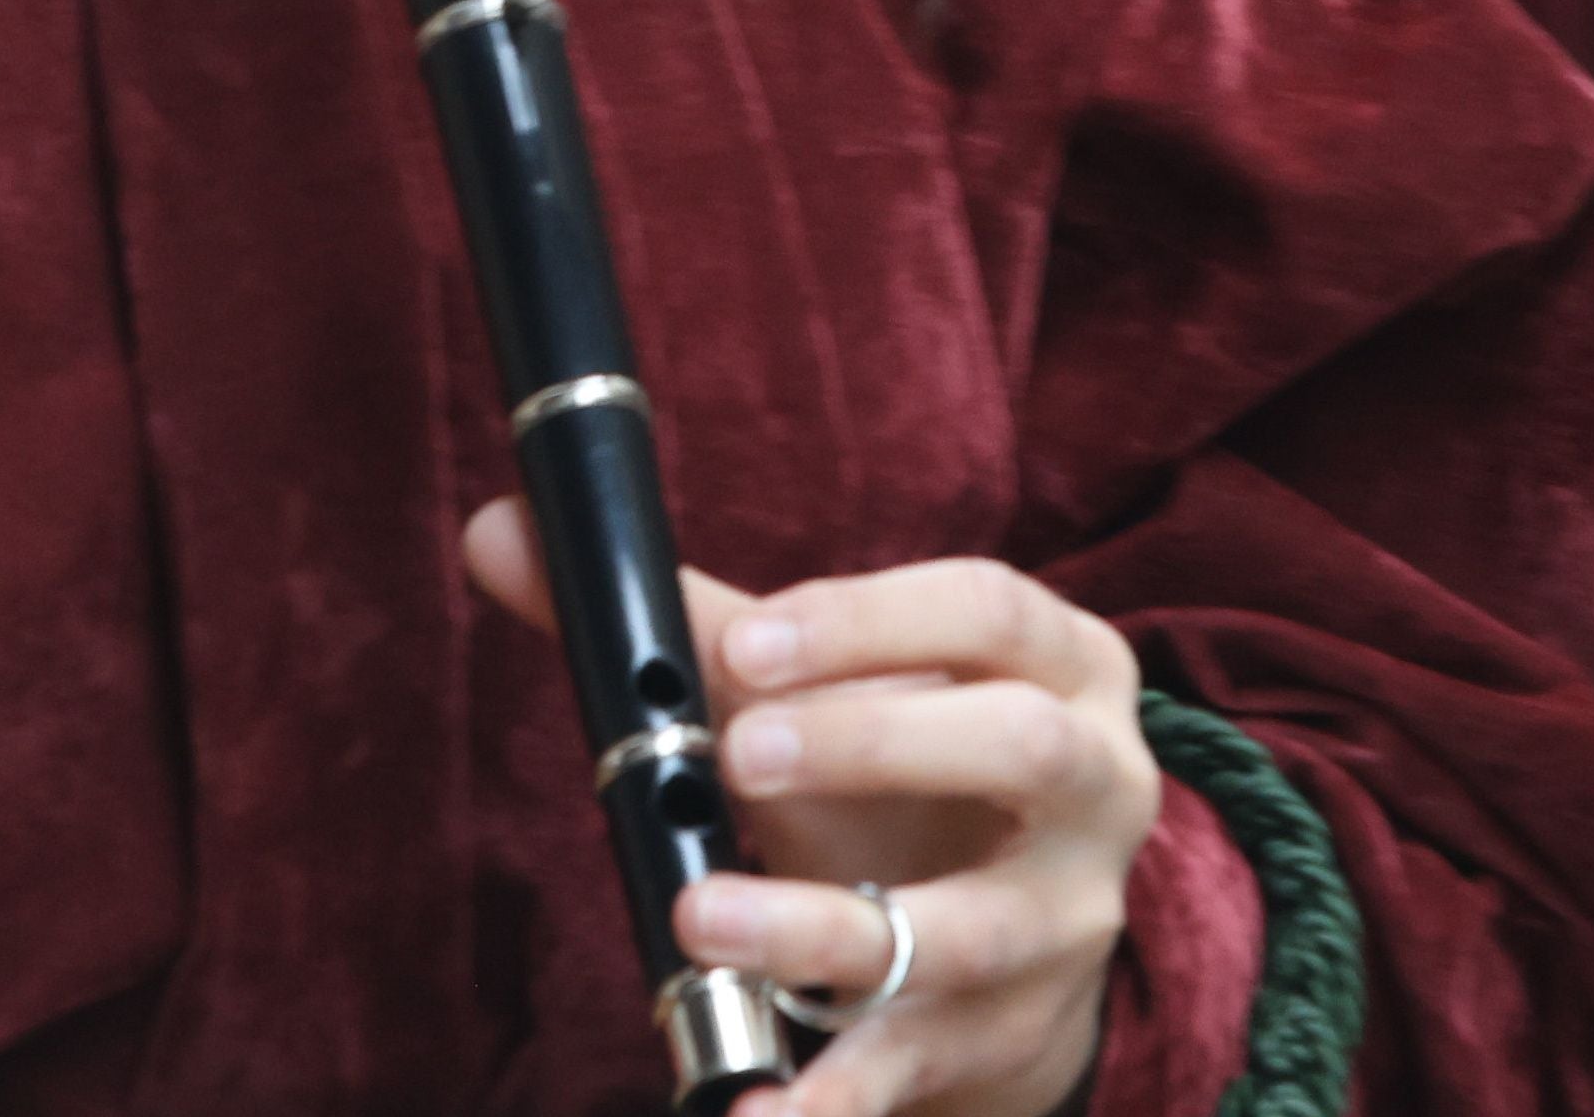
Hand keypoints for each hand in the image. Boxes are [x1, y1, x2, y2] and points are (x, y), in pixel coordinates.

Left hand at [470, 502, 1153, 1116]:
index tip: (744, 642)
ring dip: (821, 927)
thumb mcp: (824, 691)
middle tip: (736, 755)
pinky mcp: (1006, 1038)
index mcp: (1058, 666)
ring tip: (699, 920)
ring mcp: (1060, 926)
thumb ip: (683, 621)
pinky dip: (831, 1100)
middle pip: (1019, 751)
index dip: (869, 621)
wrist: (1008, 945)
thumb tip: (498, 534)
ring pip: (962, 930)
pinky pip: (915, 1069)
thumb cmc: (905, 772)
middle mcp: (1095, 790)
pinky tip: (751, 1111)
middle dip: (873, 744)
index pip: (988, 611)